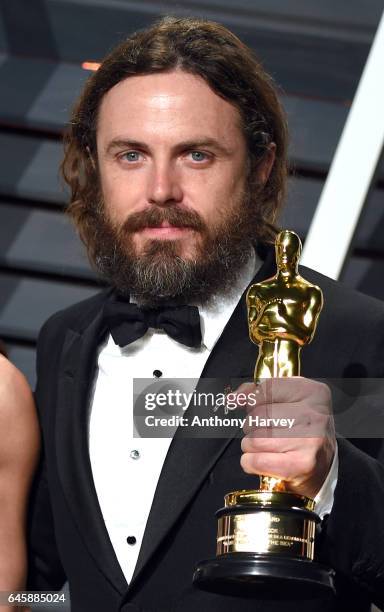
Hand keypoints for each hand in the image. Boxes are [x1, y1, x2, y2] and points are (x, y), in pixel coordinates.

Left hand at [237, 377, 335, 497]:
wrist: (324, 464)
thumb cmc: (302, 428)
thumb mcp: (287, 400)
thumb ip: (257, 392)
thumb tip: (233, 398)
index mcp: (311, 392)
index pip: (267, 388)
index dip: (254, 400)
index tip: (253, 407)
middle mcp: (313, 414)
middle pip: (258, 415)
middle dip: (252, 425)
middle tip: (266, 431)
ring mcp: (309, 440)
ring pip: (255, 439)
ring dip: (251, 445)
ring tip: (266, 446)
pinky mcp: (301, 464)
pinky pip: (256, 461)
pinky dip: (251, 462)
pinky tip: (262, 459)